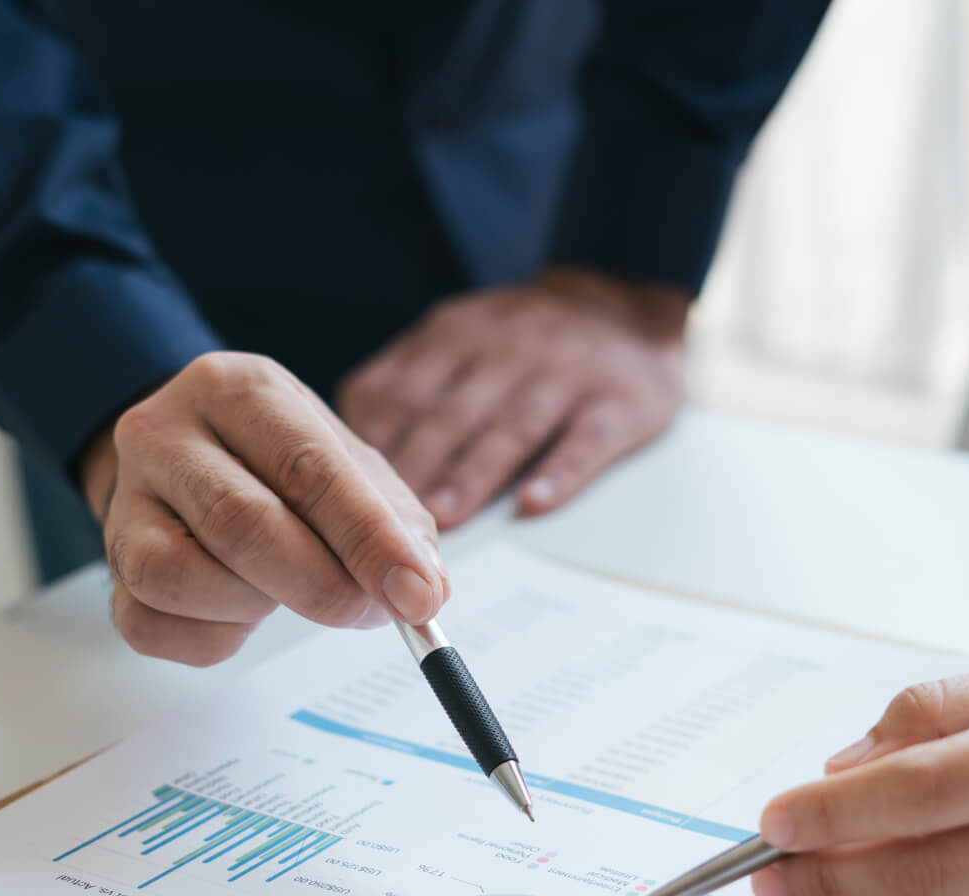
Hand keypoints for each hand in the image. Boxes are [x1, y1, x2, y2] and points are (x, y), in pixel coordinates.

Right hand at [80, 352, 445, 665]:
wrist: (182, 454)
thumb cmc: (274, 461)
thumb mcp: (345, 461)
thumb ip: (393, 520)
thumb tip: (425, 589)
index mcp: (237, 390)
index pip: (307, 466)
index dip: (369, 539)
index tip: (417, 595)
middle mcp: (165, 433)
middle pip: (240, 522)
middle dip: (320, 585)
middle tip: (369, 612)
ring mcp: (125, 499)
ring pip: (179, 575)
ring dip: (252, 606)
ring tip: (284, 590)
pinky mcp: (110, 563)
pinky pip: (149, 623)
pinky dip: (212, 637)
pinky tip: (240, 612)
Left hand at [338, 267, 688, 528]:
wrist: (624, 298)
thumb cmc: (521, 341)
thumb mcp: (455, 337)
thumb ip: (404, 383)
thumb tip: (345, 455)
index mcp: (453, 335)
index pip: (399, 392)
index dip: (371, 446)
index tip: (346, 496)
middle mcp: (506, 349)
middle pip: (450, 415)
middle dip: (415, 467)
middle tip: (386, 523)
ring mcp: (565, 373)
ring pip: (512, 428)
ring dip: (473, 475)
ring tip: (443, 520)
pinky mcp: (620, 401)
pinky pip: (587, 439)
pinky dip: (560, 472)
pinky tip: (533, 503)